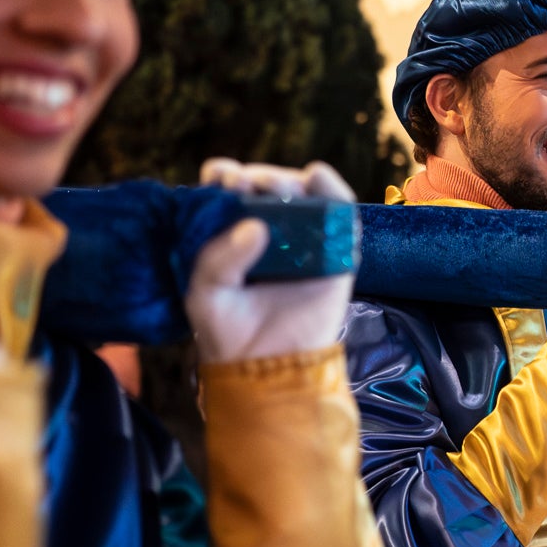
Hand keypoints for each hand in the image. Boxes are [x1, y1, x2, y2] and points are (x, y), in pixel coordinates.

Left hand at [191, 158, 356, 362]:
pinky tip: (315, 177)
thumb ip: (218, 259)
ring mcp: (305, 241)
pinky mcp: (336, 254)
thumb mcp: (206, 294)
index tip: (219, 178)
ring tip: (275, 188)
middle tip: (244, 185)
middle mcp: (271, 232)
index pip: (230, 193)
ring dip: (289, 180)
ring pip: (303, 194)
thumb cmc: (230, 333)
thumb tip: (255, 225)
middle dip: (257, 177)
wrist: (266, 370)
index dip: (225, 176)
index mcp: (234, 236)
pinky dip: (333, 190)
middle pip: (267, 187)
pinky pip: (340, 213)